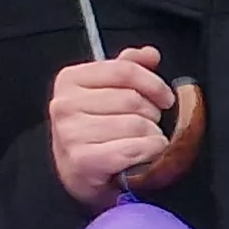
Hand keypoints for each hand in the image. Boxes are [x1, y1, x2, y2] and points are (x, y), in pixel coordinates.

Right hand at [49, 46, 178, 209]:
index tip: (164, 97)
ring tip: (141, 142)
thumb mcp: (106, 93)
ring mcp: (71, 133)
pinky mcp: (83, 160)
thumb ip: (127, 69)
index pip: (124, 70)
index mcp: (69, 80)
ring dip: (151, 136)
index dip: (153, 83)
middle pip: (133, 99)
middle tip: (147, 125)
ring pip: (137, 125)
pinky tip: (144, 154)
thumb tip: (150, 54)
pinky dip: (149, 152)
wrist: (77, 174)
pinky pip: (135, 149)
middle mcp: (64, 105)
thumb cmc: (94, 132)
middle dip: (151, 114)